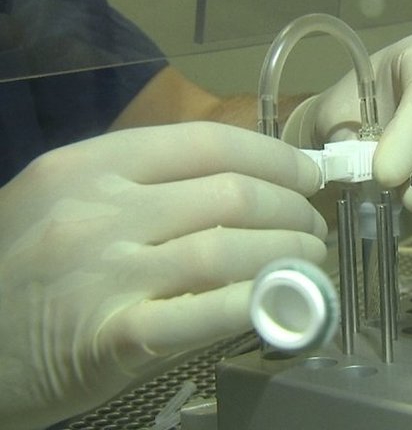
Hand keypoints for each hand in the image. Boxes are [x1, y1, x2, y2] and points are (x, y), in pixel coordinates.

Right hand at [0, 122, 326, 428]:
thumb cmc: (23, 267)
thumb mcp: (68, 201)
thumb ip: (144, 186)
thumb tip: (239, 184)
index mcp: (90, 166)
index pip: (207, 143)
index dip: (273, 157)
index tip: (307, 174)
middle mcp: (98, 211)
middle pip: (230, 193)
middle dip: (292, 208)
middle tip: (312, 224)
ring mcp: (105, 274)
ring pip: (228, 249)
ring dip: (288, 252)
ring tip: (310, 258)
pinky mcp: (114, 337)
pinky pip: (206, 312)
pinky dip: (257, 301)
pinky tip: (284, 298)